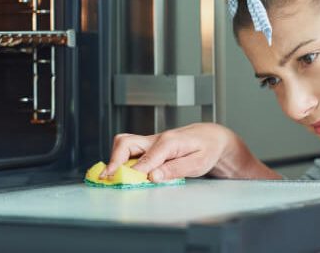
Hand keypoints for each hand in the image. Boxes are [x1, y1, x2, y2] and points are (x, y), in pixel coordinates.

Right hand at [101, 123, 279, 182]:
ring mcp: (150, 142)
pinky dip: (120, 160)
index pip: (146, 156)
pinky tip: (120, 173)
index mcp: (169, 141)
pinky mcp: (148, 147)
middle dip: (114, 160)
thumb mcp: (198, 163)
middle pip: (126, 143)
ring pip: (124, 144)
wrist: (212, 137)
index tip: (128, 181)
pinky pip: (129, 151)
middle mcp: (155, 139)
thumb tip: (152, 176)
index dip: (136, 171)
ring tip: (109, 176)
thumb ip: (174, 169)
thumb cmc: (207, 149)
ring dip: (114, 159)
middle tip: (107, 177)